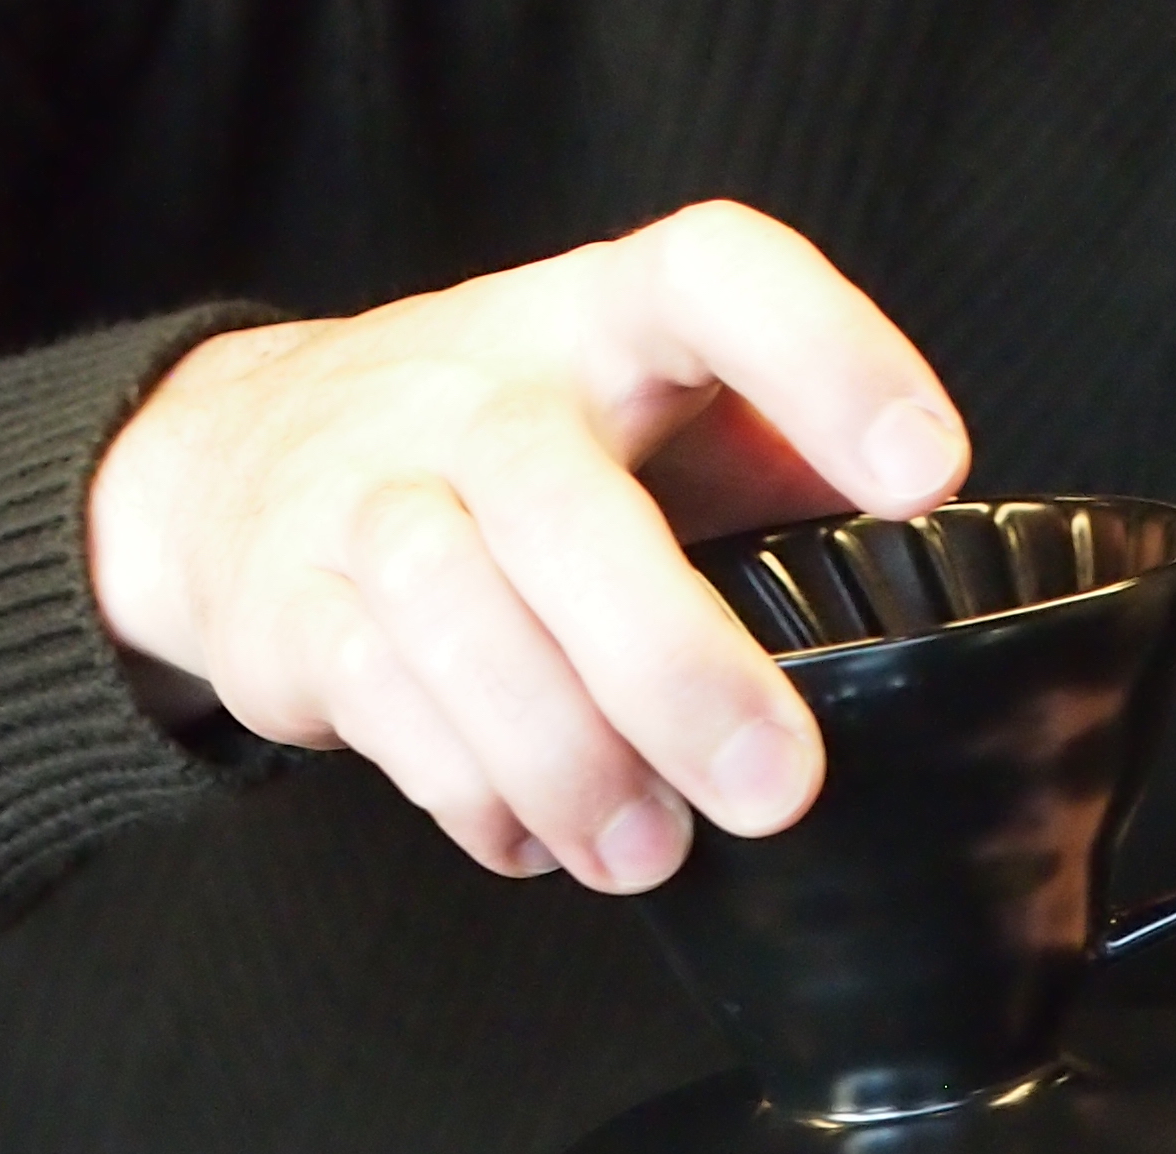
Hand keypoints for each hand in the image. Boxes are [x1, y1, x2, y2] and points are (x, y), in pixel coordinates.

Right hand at [85, 202, 968, 887]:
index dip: (825, 358)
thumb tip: (930, 556)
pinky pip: (384, 709)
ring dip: (566, 758)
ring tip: (646, 853)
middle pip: (559, 499)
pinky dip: (473, 796)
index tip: (925, 472)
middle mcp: (479, 392)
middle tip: (772, 789)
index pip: (713, 277)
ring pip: (455, 615)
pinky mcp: (296, 610)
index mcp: (602, 325)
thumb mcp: (644, 417)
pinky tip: (538, 839)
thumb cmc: (505, 457)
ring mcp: (372, 497)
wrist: (244, 464)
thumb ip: (775, 464)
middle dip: (672, 664)